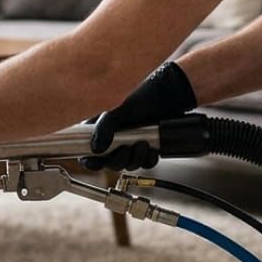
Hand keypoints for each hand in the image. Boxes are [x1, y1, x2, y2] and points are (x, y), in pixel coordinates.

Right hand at [80, 61, 197, 170]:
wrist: (172, 96)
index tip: (94, 161)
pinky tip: (152, 149)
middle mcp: (115, 141)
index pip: (89, 154)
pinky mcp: (147, 150)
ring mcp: (131, 146)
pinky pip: (145, 164)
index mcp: (102, 131)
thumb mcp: (122, 111)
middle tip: (126, 148)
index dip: (90, 161)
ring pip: (128, 165)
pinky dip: (149, 159)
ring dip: (135, 159)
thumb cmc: (145, 98)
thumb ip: (105, 127)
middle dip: (118, 160)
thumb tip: (96, 149)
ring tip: (143, 143)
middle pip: (110, 164)